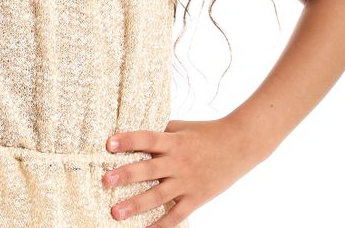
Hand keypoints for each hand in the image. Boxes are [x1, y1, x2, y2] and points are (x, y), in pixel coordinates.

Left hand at [101, 118, 262, 226]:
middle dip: (125, 175)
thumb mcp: (181, 127)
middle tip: (105, 181)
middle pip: (148, 169)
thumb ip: (160, 132)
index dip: (128, 140)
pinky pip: (177, 215)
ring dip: (135, 205)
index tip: (108, 144)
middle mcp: (178, 162)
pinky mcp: (197, 198)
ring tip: (115, 212)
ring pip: (158, 196)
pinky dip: (161, 225)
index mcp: (173, 141)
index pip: (146, 139)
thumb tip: (135, 136)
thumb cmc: (206, 132)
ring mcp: (187, 182)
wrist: (239, 144)